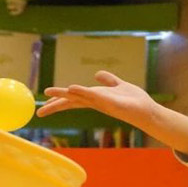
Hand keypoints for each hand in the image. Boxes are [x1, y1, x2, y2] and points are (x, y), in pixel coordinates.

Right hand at [37, 70, 157, 128]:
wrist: (148, 110)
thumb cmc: (135, 101)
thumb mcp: (118, 85)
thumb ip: (108, 80)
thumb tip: (97, 74)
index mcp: (95, 98)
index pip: (73, 98)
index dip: (59, 99)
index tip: (45, 101)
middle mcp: (96, 101)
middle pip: (72, 102)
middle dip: (56, 105)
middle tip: (39, 113)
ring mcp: (102, 102)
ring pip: (79, 98)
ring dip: (64, 95)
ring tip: (48, 94)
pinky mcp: (110, 102)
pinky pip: (93, 95)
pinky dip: (82, 92)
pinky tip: (72, 89)